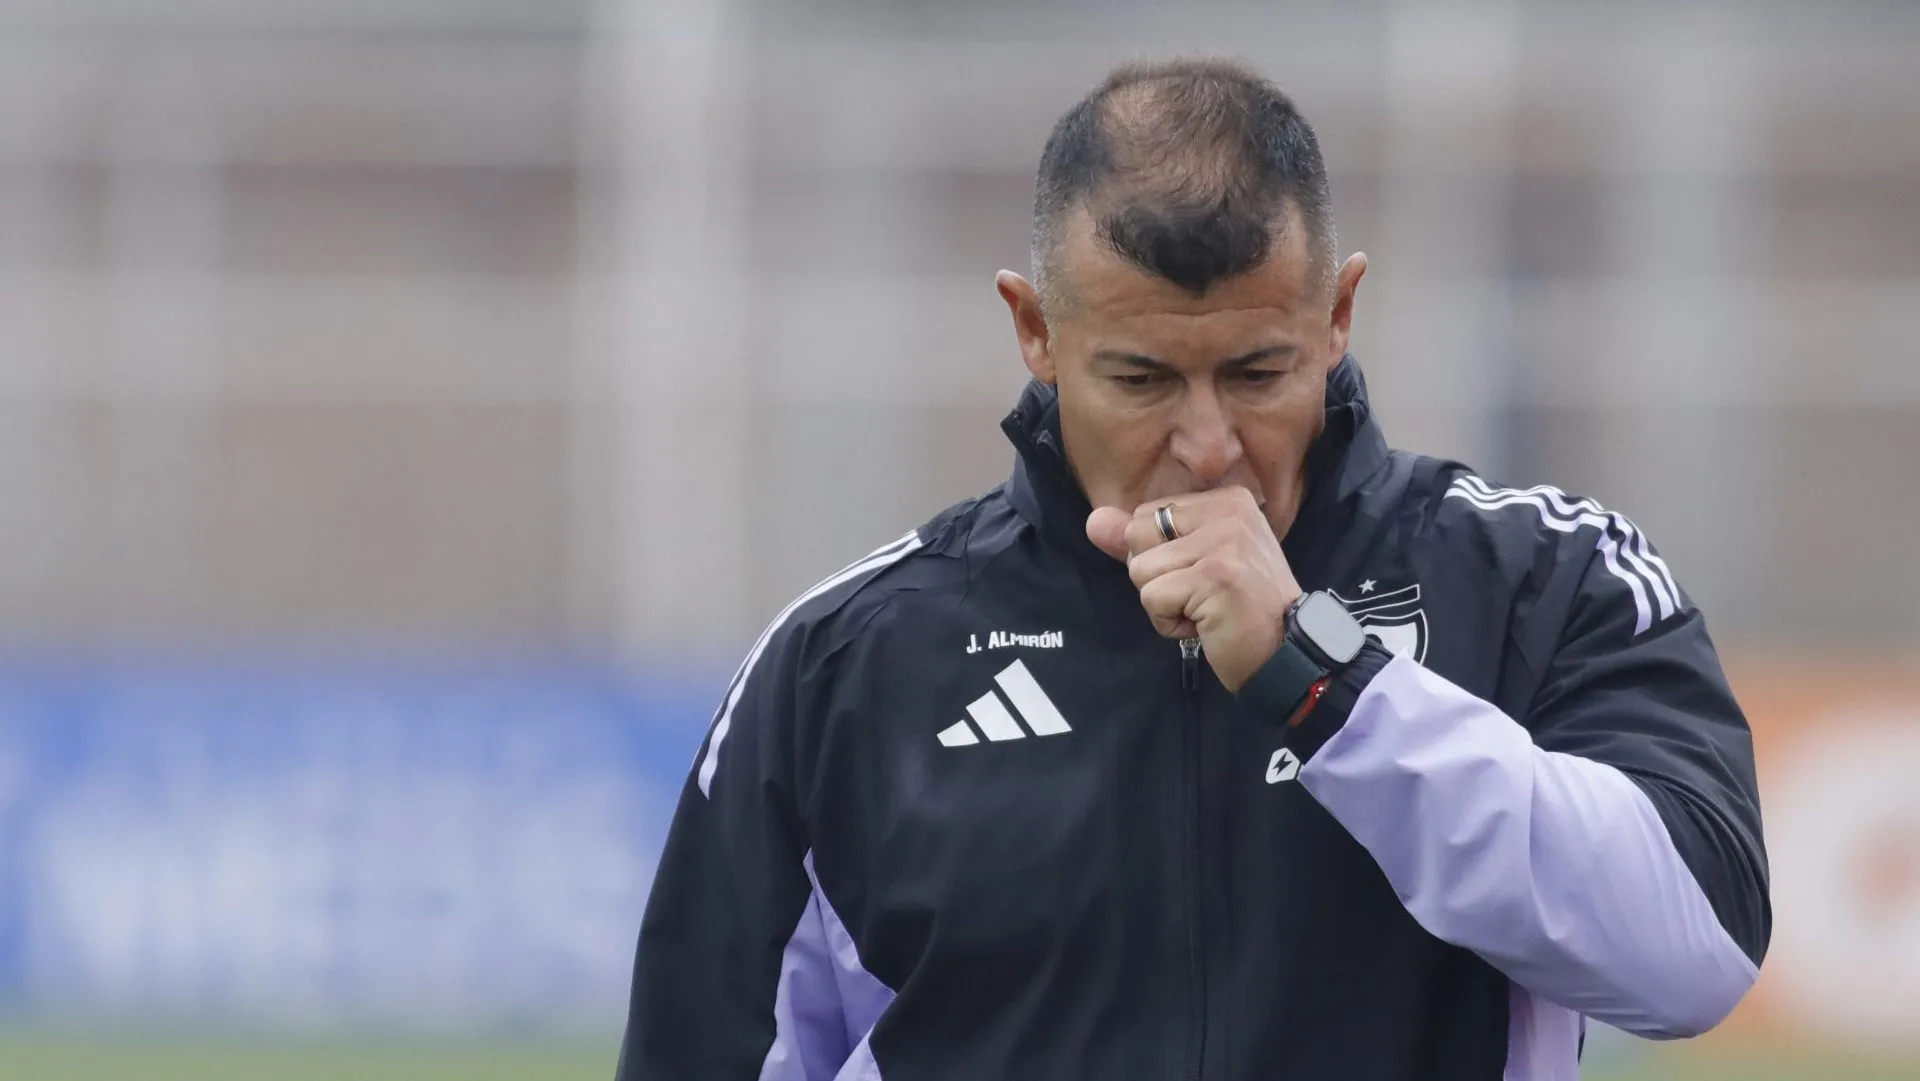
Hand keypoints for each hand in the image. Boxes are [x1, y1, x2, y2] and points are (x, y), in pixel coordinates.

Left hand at [1086, 487, 1302, 691]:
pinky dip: (1169, 623)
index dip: (1161, 558)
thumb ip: (1142, 540)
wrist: (1286, 653)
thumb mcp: (1191, 563)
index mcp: (1227, 500)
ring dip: (1163, 604)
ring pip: (1140, 571)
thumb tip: (1094, 521)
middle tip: (1202, 596)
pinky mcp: (1214, 576)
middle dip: (1156, 578)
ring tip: (1205, 610)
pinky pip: (1151, 598)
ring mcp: (1224, 542)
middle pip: (1137, 536)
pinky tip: (1206, 625)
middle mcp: (1229, 511)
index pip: (1147, 515)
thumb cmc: (1238, 610)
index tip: (1204, 577)